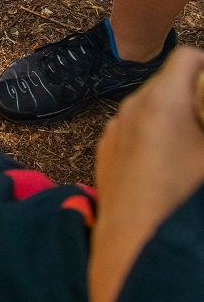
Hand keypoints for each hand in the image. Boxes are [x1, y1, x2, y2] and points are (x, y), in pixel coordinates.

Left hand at [90, 47, 203, 301]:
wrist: (135, 243)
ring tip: (194, 148)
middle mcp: (131, 108)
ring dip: (177, 116)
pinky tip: (174, 163)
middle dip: (197, 95)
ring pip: (153, 107)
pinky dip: (157, 135)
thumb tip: (201, 116)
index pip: (188, 57)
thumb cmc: (183, 198)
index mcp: (161, 101)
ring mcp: (115, 129)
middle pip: (171, 82)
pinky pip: (137, 130)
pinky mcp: (107, 151)